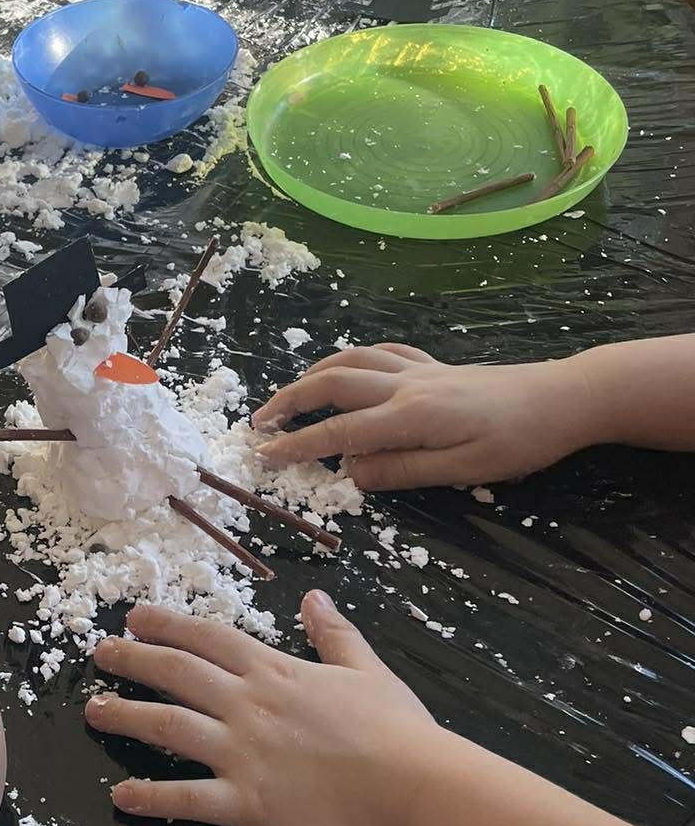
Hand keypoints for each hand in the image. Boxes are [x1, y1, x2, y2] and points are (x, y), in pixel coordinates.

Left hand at [85, 595, 460, 825]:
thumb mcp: (368, 671)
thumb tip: (312, 597)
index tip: (134, 617)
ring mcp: (243, 755)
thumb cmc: (402, 734)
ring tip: (92, 713)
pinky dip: (150, 797)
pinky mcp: (248, 805)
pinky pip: (186, 799)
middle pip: (176, 673)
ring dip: (126, 718)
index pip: (209, 639)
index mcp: (276, 672)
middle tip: (99, 654)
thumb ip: (334, 635)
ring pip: (168, 727)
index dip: (168, 625)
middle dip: (132, 660)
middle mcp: (249, 706)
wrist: (420, 794)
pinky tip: (121, 797)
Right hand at [251, 343, 592, 489]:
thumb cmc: (521, 441)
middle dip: (289, 401)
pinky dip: (356, 358)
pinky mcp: (436, 365)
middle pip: (332, 384)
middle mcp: (406, 385)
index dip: (297, 445)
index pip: (339, 433)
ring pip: (352, 360)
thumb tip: (351, 473)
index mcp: (410, 416)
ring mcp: (420, 370)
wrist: (564, 397)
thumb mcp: (464, 470)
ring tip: (290, 395)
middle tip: (260, 424)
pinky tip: (350, 368)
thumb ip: (404, 471)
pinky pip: (384, 352)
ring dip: (313, 375)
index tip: (263, 457)